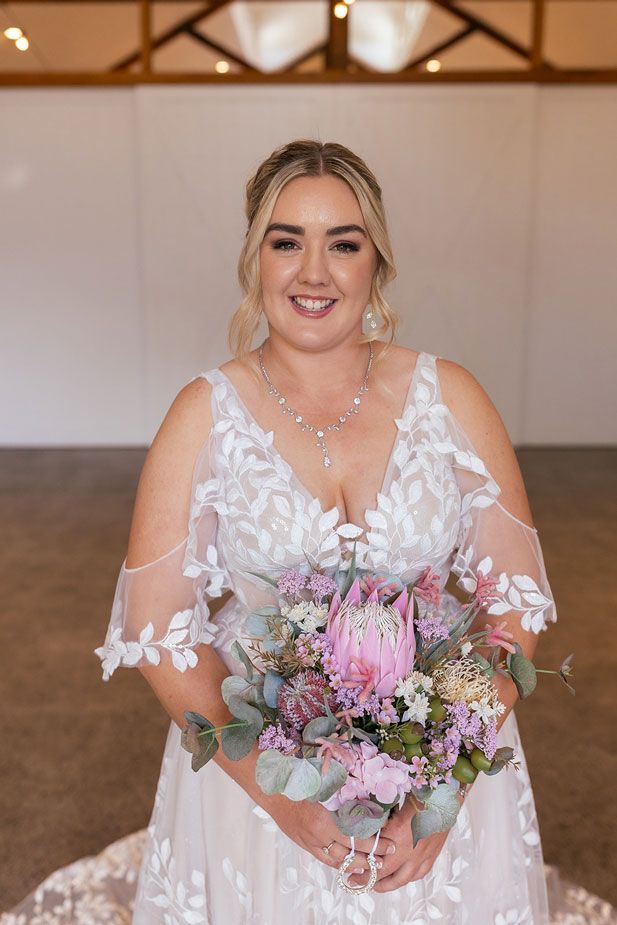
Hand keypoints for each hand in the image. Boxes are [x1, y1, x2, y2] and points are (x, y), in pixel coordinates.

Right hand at [266, 797, 396, 880]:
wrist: (273, 790)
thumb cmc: (300, 781)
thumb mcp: (325, 785)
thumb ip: (344, 796)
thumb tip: (368, 799)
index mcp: (326, 818)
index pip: (357, 837)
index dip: (375, 842)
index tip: (391, 842)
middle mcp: (319, 834)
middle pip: (351, 852)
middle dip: (372, 856)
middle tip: (388, 858)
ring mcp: (311, 842)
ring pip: (339, 861)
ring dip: (358, 865)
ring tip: (374, 867)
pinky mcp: (304, 845)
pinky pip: (325, 859)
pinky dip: (339, 865)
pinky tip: (350, 867)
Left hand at [347, 798, 449, 892]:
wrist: (447, 795)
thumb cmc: (419, 793)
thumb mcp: (393, 801)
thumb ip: (378, 815)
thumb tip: (360, 822)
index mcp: (397, 834)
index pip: (373, 856)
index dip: (359, 863)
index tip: (347, 864)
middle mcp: (409, 849)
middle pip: (384, 873)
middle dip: (367, 878)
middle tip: (354, 880)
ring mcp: (422, 855)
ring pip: (401, 879)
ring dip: (385, 884)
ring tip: (373, 885)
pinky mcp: (432, 855)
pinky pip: (417, 874)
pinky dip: (406, 879)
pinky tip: (399, 878)